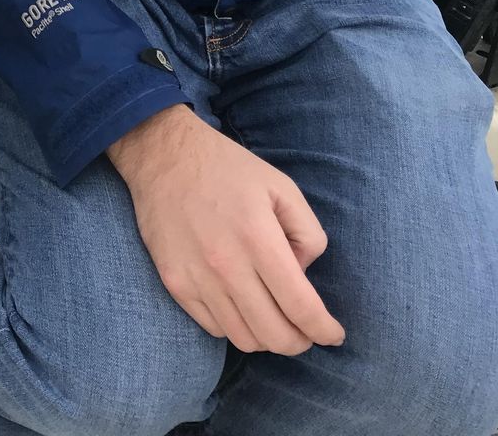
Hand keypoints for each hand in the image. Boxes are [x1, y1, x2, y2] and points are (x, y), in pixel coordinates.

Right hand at [109, 105, 345, 355]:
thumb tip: (303, 275)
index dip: (324, 330)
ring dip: (267, 338)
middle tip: (306, 332)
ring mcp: (197, 278)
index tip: (334, 334)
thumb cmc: (227, 168)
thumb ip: (307, 233)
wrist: (163, 156)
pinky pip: (213, 327)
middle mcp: (227, 265)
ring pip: (244, 338)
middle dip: (300, 342)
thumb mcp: (281, 187)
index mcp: (258, 238)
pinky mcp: (174, 283)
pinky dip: (235, 326)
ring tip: (274, 320)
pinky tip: (241, 306)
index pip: (301, 307)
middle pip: (274, 335)